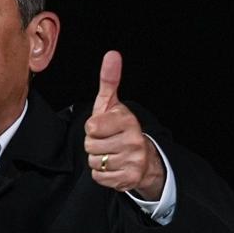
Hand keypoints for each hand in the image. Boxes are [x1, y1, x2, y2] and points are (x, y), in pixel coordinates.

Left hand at [83, 50, 165, 198]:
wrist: (143, 158)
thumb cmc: (120, 128)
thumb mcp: (112, 104)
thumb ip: (109, 80)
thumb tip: (112, 54)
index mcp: (127, 120)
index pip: (91, 126)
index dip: (93, 128)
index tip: (103, 127)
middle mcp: (133, 140)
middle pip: (90, 146)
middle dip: (94, 145)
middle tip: (107, 141)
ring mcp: (133, 160)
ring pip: (95, 162)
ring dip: (98, 160)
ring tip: (111, 154)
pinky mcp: (129, 178)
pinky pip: (99, 177)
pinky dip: (102, 174)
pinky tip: (113, 167)